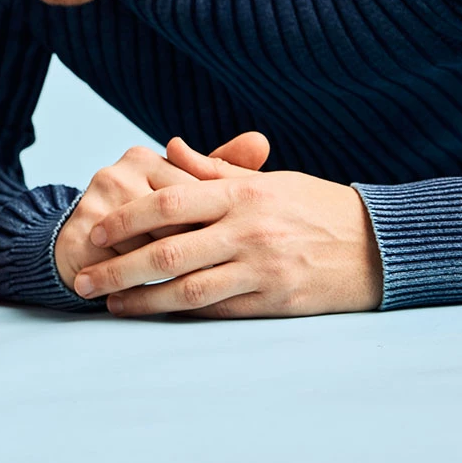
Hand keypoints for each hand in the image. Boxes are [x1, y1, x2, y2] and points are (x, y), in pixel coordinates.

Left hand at [74, 137, 382, 316]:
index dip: (127, 217)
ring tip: (109, 304)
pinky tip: (155, 315)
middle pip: (167, 251)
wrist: (380, 245)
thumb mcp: (267, 179)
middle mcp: (246, 230)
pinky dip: (182, 315)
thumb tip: (171, 147)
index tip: (96, 229)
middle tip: (82, 277)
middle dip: (118, 266)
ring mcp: (260, 268)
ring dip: (142, 299)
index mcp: (240, 194)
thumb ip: (215, 168)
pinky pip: (218, 311)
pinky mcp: (274, 301)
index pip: (168, 201)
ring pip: (187, 289)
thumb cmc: (316, 205)